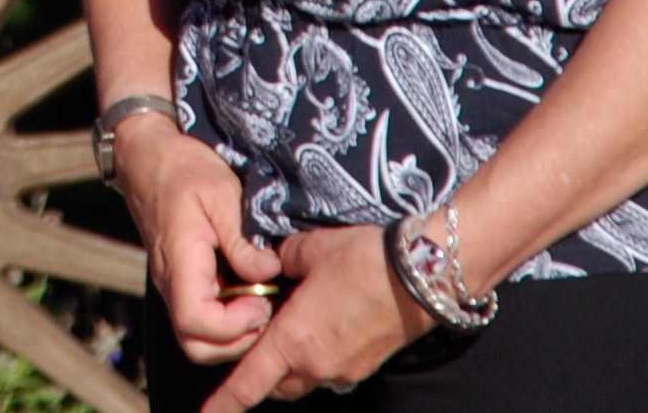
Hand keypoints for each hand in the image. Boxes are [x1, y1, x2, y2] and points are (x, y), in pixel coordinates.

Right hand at [112, 120, 281, 363]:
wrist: (146, 155)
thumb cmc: (183, 167)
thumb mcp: (220, 192)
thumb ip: (242, 238)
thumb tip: (268, 273)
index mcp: (179, 260)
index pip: (195, 322)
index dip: (233, 327)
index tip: (261, 301)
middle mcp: (171, 282)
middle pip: (196, 345)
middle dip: (237, 342)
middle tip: (266, 309)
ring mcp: (174, 285)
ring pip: (199, 339)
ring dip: (234, 335)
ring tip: (261, 301)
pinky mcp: (181, 282)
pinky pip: (201, 319)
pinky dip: (229, 321)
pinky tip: (250, 292)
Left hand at [201, 224, 434, 411]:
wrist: (422, 275)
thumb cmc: (360, 259)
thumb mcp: (306, 249)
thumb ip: (280, 262)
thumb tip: (272, 264)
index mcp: (293, 340)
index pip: (248, 382)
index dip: (224, 402)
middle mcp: (317, 366)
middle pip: (276, 385)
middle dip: (260, 373)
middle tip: (254, 342)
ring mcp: (345, 371)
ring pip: (304, 379)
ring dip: (291, 364)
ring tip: (291, 328)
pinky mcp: (366, 366)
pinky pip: (331, 372)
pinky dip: (318, 357)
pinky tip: (324, 325)